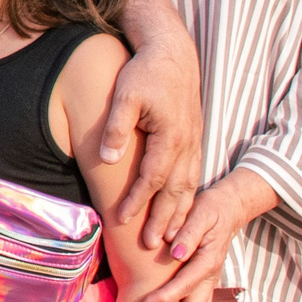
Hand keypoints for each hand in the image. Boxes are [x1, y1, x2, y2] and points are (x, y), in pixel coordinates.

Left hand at [101, 34, 204, 243]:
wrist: (172, 54)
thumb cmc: (145, 73)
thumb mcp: (126, 95)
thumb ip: (116, 128)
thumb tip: (107, 159)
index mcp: (171, 136)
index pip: (153, 178)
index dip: (138, 201)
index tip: (122, 220)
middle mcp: (187, 144)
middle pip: (176, 191)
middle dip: (164, 220)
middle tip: (152, 247)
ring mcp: (194, 143)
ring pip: (190, 187)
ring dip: (180, 214)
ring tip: (170, 240)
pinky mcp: (194, 140)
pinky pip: (194, 176)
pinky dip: (188, 199)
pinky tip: (182, 212)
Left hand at [131, 168, 278, 301]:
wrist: (229, 208)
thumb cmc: (209, 209)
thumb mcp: (199, 212)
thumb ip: (188, 231)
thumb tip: (176, 252)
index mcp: (208, 259)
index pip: (185, 282)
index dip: (166, 296)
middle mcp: (211, 274)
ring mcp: (211, 281)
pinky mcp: (207, 283)